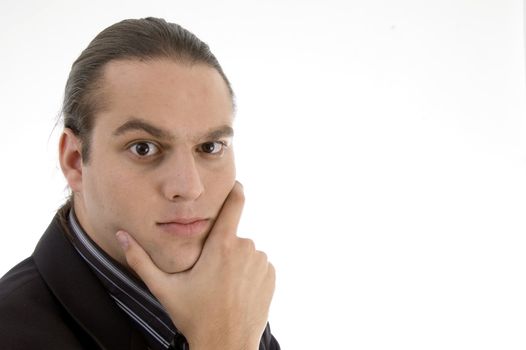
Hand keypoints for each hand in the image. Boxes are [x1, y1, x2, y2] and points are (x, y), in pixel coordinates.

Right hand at [116, 182, 275, 349]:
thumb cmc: (194, 317)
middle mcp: (245, 248)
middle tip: (210, 275)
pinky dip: (249, 273)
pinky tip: (237, 292)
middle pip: (232, 236)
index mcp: (221, 245)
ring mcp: (261, 262)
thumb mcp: (164, 288)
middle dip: (222, 249)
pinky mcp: (271, 276)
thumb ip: (140, 259)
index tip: (235, 183)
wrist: (226, 344)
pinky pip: (258, 265)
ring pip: (246, 252)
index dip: (235, 190)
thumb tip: (121, 235)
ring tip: (223, 287)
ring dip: (236, 262)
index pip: (235, 203)